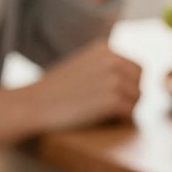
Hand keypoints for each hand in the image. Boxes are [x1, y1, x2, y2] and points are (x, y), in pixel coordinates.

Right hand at [19, 40, 141, 131]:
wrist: (32, 105)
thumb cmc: (53, 90)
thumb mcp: (81, 65)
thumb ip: (104, 65)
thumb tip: (131, 79)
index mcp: (105, 48)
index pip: (136, 67)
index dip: (130, 84)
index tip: (120, 96)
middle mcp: (113, 60)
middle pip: (140, 81)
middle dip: (132, 95)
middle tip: (117, 109)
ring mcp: (114, 79)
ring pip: (137, 98)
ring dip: (127, 109)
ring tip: (110, 116)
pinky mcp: (112, 100)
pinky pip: (131, 113)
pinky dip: (124, 120)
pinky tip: (112, 123)